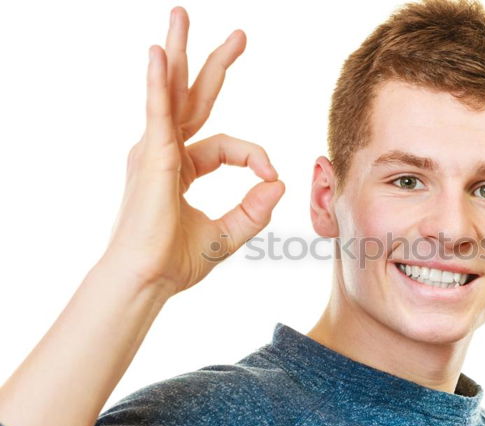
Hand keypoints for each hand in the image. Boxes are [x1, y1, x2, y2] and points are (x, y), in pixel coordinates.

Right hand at [104, 6, 284, 294]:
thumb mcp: (228, 234)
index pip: (227, 146)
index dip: (255, 157)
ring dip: (178, 52)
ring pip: (171, 92)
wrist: (148, 281)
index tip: (271, 176)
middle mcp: (165, 152)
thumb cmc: (176, 262)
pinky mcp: (150, 157)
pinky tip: (159, 54)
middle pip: (193, 98)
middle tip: (239, 36)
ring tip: (181, 15)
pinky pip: (157, 112)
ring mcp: (154, 151)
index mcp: (182, 167)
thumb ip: (254, 210)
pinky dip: (157, 84)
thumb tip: (279, 182)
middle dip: (213, 64)